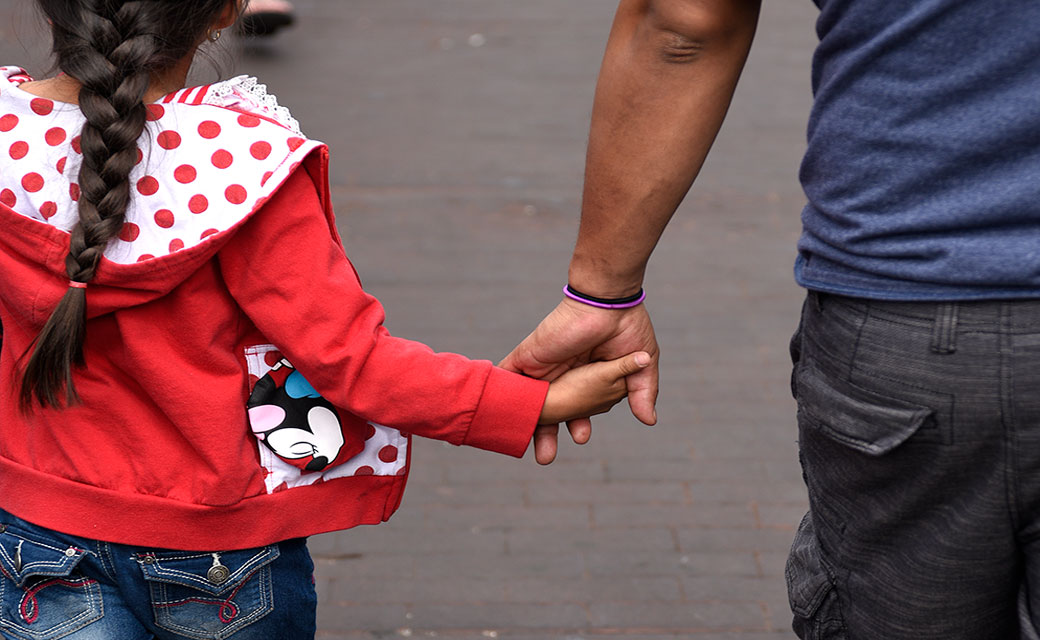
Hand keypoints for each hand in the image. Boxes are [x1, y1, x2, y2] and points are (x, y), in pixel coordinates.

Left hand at [500, 298, 658, 463]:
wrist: (608, 302)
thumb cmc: (628, 327)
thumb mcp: (643, 363)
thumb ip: (642, 392)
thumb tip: (649, 420)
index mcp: (590, 379)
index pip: (578, 410)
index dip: (576, 426)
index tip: (580, 437)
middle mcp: (565, 376)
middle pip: (549, 412)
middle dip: (546, 436)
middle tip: (545, 458)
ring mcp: (544, 368)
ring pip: (526, 403)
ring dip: (521, 424)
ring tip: (518, 444)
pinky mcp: (527, 358)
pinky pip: (504, 380)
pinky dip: (496, 397)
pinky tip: (491, 417)